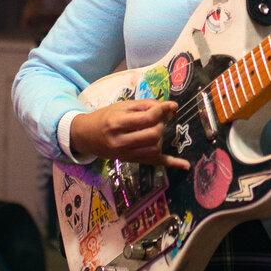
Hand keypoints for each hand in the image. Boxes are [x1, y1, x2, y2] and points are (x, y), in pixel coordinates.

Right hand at [69, 99, 187, 168]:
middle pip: (153, 135)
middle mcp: (121, 141)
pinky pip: (154, 163)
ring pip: (155, 149)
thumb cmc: (104, 117)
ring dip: (161, 137)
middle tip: (160, 118)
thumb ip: (145, 105)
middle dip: (161, 124)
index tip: (171, 105)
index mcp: (117, 123)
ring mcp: (126, 154)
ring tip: (157, 128)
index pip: (147, 118)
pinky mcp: (131, 161)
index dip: (162, 110)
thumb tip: (170, 107)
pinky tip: (184, 164)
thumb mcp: (121, 106)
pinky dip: (170, 163)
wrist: (86, 136)